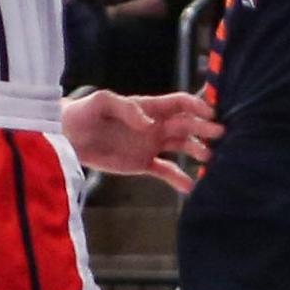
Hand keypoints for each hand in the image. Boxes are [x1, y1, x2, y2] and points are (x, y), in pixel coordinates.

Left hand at [63, 87, 221, 192]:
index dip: (195, 106)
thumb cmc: (84, 113)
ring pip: (181, 147)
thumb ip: (126, 107)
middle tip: (220, 134)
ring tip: (209, 159)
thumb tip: (148, 123)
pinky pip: (166, 171)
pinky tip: (191, 187)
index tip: (210, 112)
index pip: (178, 104)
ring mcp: (150, 145)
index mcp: (148, 107)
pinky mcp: (142, 164)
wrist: (68, 137)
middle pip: (186, 125)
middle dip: (204, 128)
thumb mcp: (102, 103)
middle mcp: (154, 126)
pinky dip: (179, 178)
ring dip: (197, 150)